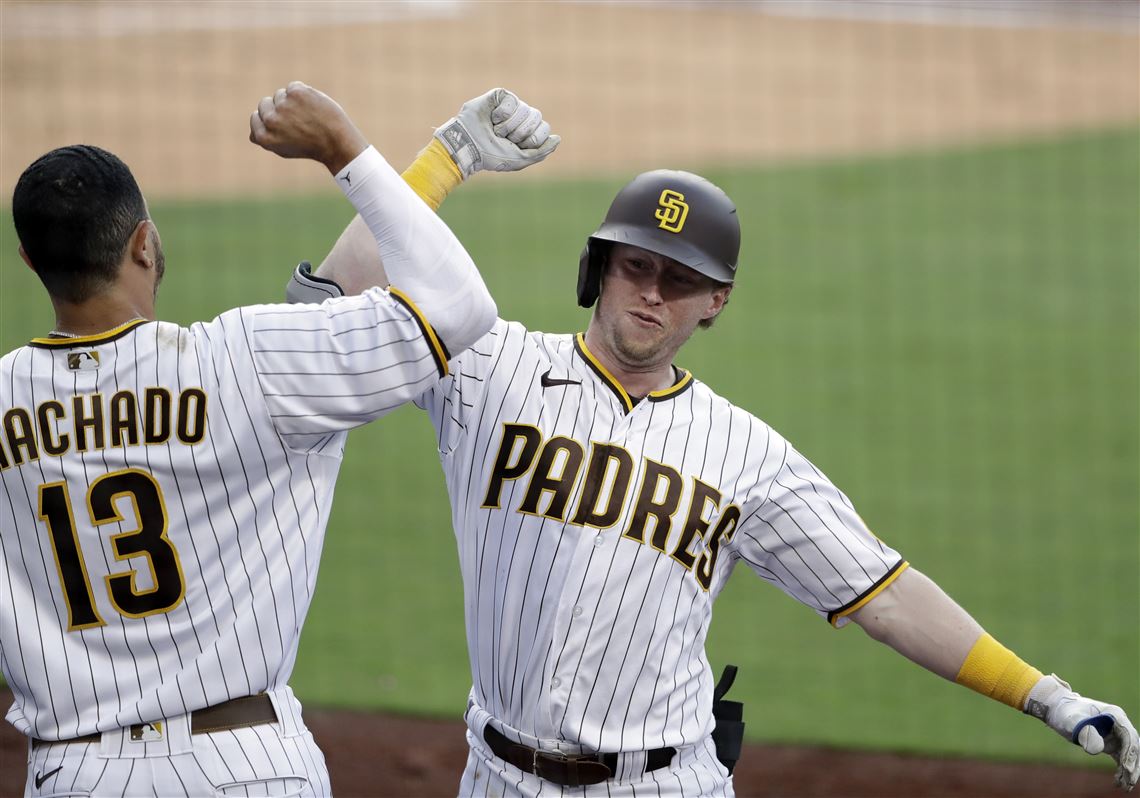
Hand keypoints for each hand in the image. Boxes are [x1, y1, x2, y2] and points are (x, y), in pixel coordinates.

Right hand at [249, 81, 368, 174]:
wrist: (336, 141)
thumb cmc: (311, 147)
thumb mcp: (284, 150)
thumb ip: (265, 139)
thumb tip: (253, 132)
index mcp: (263, 136)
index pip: (255, 116)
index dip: (270, 119)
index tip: (284, 126)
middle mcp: (270, 120)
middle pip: (265, 103)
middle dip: (279, 109)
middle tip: (298, 122)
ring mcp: (282, 105)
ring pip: (280, 95)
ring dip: (292, 102)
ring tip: (308, 116)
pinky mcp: (295, 92)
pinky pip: (293, 87)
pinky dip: (303, 93)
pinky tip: (313, 106)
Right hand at [434, 88, 559, 178]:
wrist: (469, 146)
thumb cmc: (492, 155)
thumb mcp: (520, 159)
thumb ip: (541, 152)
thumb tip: (558, 139)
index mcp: (528, 131)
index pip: (544, 128)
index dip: (532, 139)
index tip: (516, 146)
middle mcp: (521, 117)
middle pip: (537, 118)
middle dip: (520, 133)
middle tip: (505, 138)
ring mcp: (511, 105)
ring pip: (525, 110)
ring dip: (508, 126)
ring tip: (495, 130)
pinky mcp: (500, 95)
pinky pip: (512, 101)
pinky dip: (501, 114)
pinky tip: (491, 118)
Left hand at [1026, 674, 1139, 790]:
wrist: (1057, 709)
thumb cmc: (1064, 712)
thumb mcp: (1071, 720)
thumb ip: (1083, 732)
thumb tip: (1098, 750)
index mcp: (1114, 714)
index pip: (1129, 736)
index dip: (1129, 752)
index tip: (1126, 768)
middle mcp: (1119, 724)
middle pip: (1133, 746)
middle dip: (1133, 765)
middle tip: (1129, 782)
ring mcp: (1116, 734)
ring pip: (1129, 754)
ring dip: (1129, 770)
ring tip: (1125, 786)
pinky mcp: (1111, 742)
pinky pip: (1121, 758)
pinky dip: (1122, 770)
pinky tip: (1118, 782)